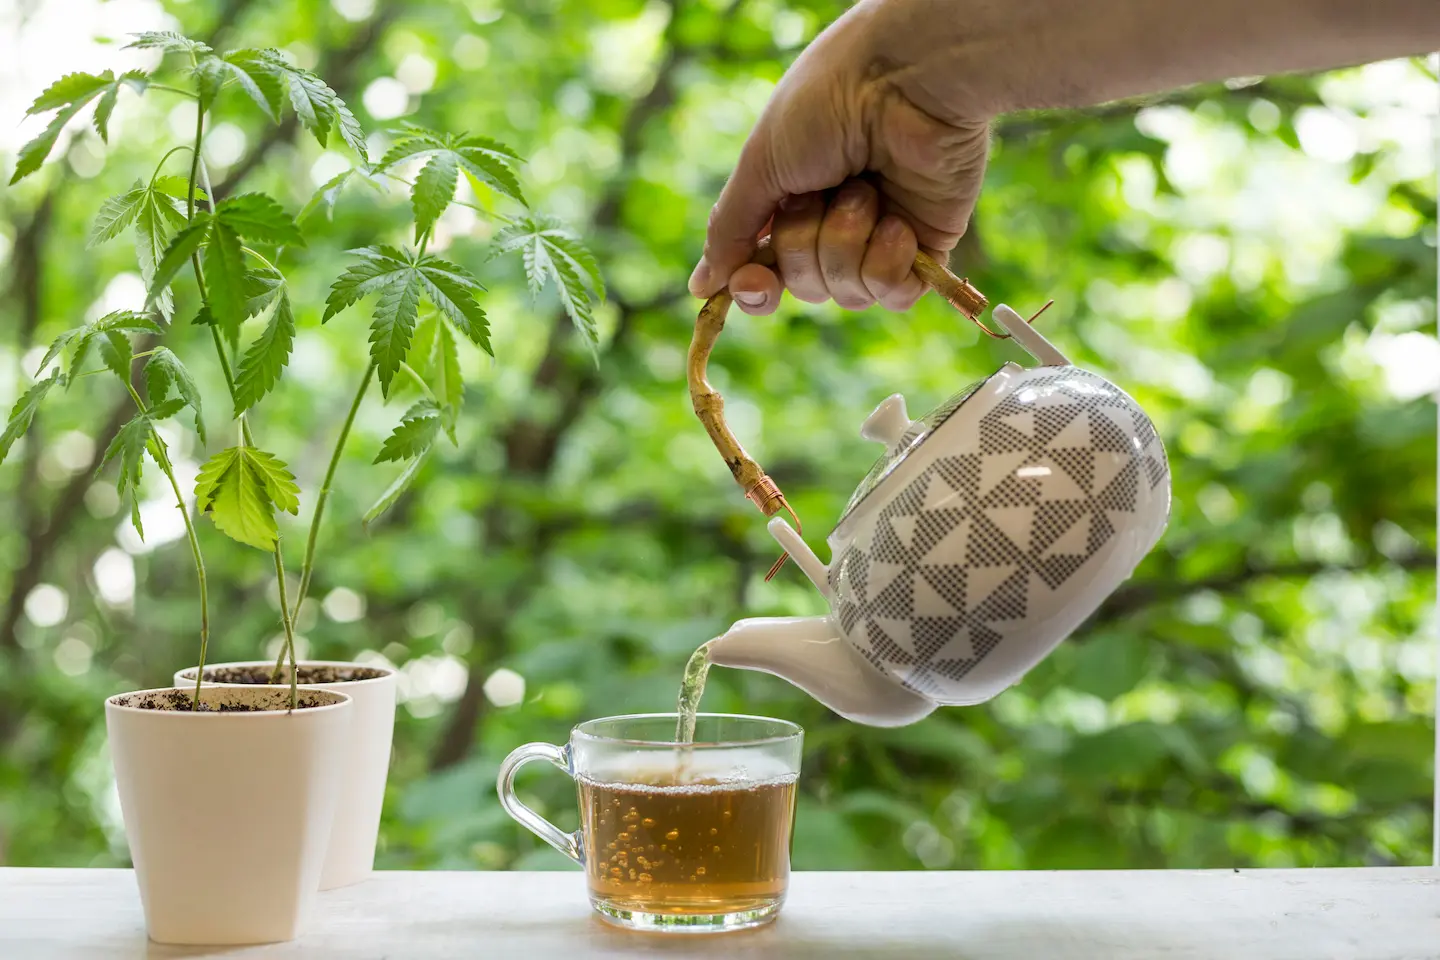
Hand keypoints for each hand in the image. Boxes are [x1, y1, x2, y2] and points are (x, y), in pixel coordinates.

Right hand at [688, 1, 990, 315]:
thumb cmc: (825, 105)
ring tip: (865, 189)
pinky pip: (894, 294)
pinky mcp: (925, 248)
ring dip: (847, 241)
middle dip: (806, 245)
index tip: (755, 280)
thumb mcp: (760, 164)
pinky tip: (898, 223)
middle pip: (805, 287)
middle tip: (821, 192)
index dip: (758, 288)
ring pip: (847, 293)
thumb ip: (730, 230)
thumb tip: (703, 287)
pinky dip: (888, 262)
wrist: (902, 80)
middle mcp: (834, 226)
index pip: (766, 275)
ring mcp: (881, 239)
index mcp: (791, 205)